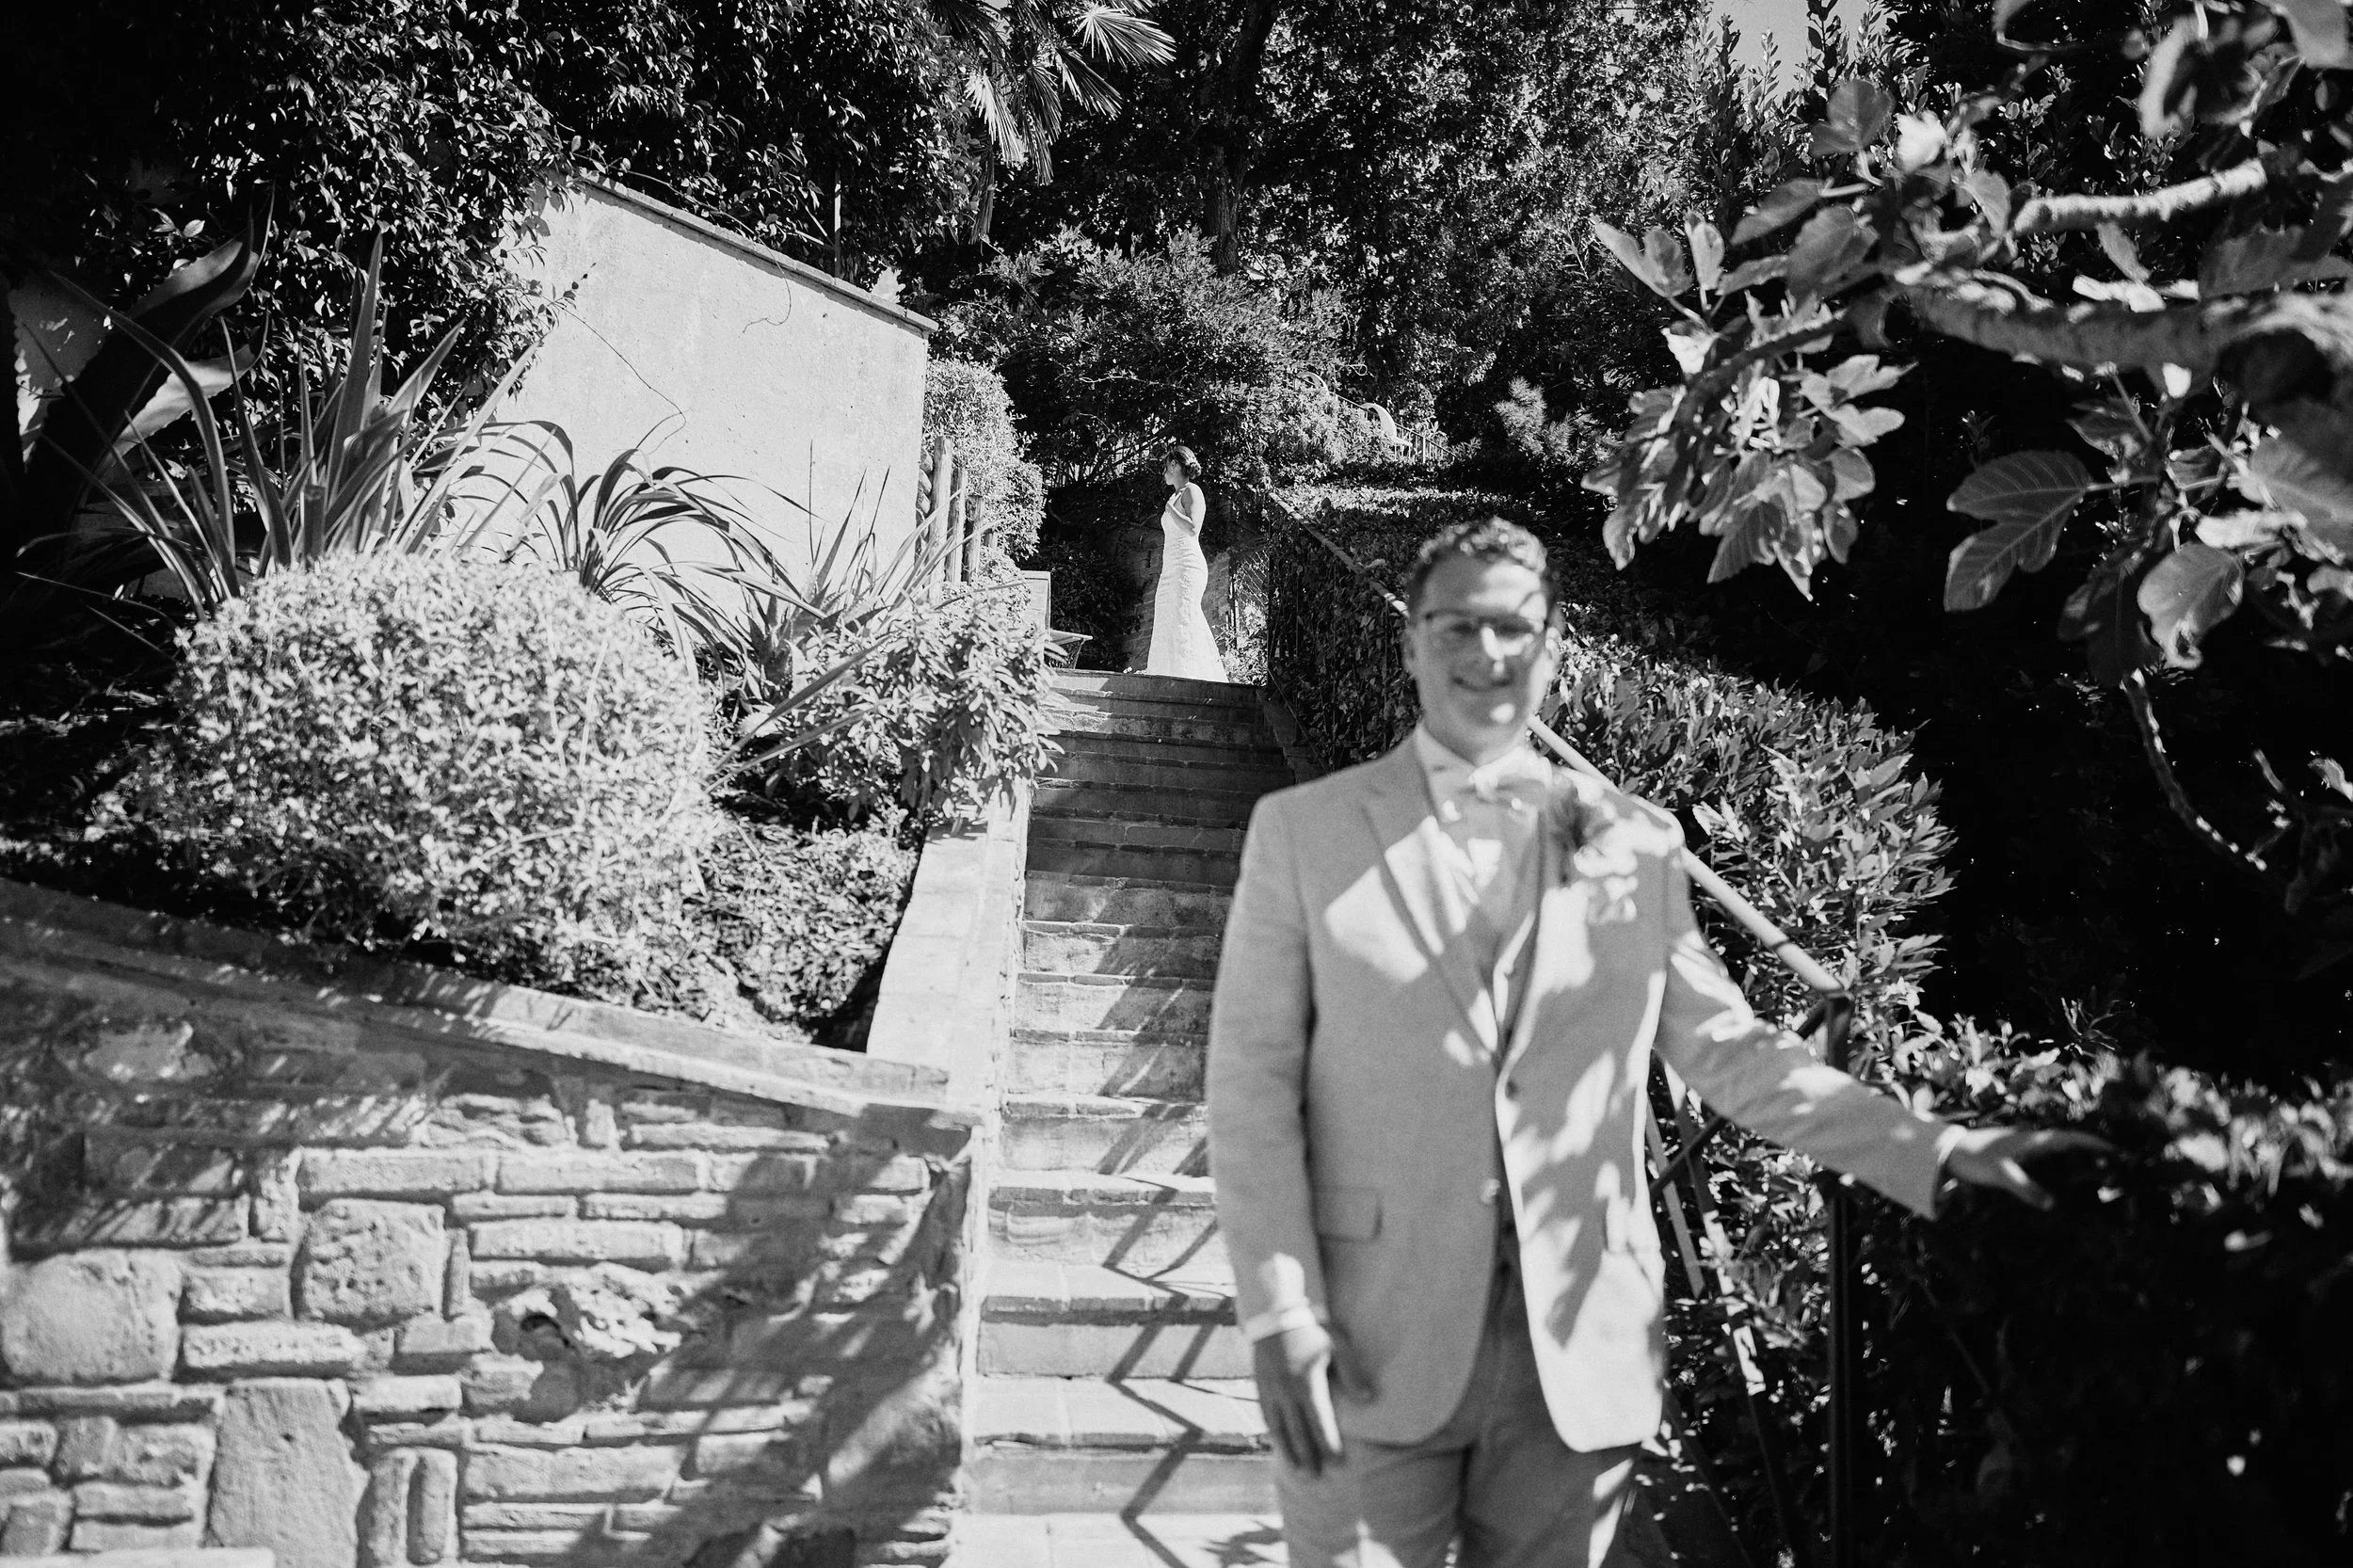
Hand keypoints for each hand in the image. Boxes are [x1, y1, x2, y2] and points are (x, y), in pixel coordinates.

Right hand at [1250, 1320, 1375, 1474]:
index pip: (1320, 1422)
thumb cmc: (1312, 1330)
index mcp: (1307, 1382)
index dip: (1329, 1445)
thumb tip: (1368, 1400)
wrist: (1275, 1316)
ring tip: (1298, 1472)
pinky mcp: (1260, 1388)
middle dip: (1308, 1456)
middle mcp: (1287, 1391)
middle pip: (1298, 1431)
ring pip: (1280, 1429)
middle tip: (1316, 1478)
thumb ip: (1352, 1373)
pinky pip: (1267, 1417)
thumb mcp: (1337, 1346)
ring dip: (1289, 1452)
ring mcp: (1271, 1391)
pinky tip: (1281, 1445)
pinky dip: (1274, 1435)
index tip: (1338, 1464)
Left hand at [1943, 1126, 2110, 1209]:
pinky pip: (2047, 1161)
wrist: (1948, 1152)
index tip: (2118, 1151)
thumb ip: (2025, 1188)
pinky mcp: (2017, 1157)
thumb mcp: (2001, 1174)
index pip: (2072, 1138)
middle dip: (2093, 1154)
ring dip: (2078, 1161)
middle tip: (2117, 1168)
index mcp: (2034, 1140)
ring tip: (2100, 1177)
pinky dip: (2060, 1168)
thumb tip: (2052, 1205)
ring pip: (2059, 1153)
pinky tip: (2065, 1183)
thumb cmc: (1974, 1159)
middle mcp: (2033, 1141)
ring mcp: (2025, 1148)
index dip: (2095, 1144)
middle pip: (2070, 1144)